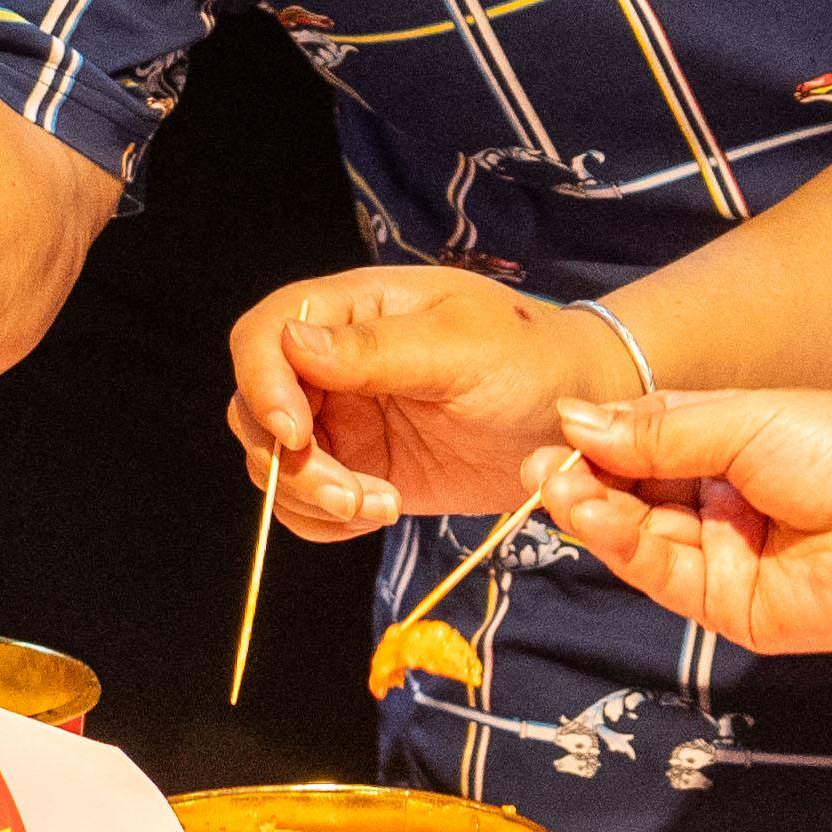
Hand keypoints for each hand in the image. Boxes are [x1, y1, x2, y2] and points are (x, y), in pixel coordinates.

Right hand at [224, 264, 643, 543]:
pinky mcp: (361, 469)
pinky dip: (325, 520)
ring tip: (382, 505)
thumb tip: (293, 344)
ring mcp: (343, 420)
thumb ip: (377, 350)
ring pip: (275, 463)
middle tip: (352, 494)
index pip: (264, 336)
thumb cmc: (530, 361)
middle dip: (291, 461)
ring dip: (311, 497)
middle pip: (255, 408)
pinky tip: (382, 512)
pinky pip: (309, 503)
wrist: (576, 417)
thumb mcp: (462, 349)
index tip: (296, 434)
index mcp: (351, 311)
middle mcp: (332, 365)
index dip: (262, 384)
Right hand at [539, 388, 831, 658]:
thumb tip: (575, 421)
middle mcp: (721, 505)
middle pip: (631, 492)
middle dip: (585, 477)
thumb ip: (658, 430)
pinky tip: (592, 511)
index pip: (645, 443)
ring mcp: (722, 558)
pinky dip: (618, 543)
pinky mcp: (726, 607)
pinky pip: (658, 573)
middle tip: (542, 460)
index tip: (559, 426)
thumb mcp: (746, 420)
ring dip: (591, 510)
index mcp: (732, 449)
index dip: (602, 437)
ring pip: (635, 536)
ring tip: (557, 482)